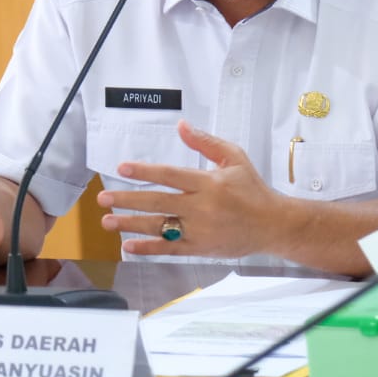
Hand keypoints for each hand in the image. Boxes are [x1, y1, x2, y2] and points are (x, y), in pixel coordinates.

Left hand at [96, 120, 283, 257]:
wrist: (273, 225)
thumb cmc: (253, 189)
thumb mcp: (235, 158)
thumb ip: (206, 142)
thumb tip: (181, 126)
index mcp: (209, 183)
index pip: (170, 175)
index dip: (145, 171)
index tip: (123, 168)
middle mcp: (202, 207)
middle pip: (157, 202)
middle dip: (127, 200)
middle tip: (104, 198)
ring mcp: (200, 230)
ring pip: (159, 227)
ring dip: (131, 224)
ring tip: (108, 222)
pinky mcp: (201, 249)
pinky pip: (169, 250)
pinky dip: (148, 248)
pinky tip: (128, 246)